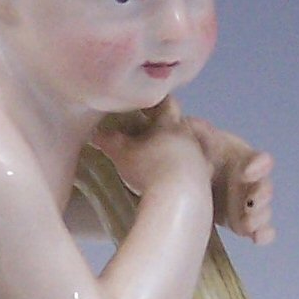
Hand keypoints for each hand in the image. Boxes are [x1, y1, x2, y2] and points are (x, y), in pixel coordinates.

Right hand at [89, 99, 209, 200]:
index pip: (166, 102)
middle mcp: (188, 134)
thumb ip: (109, 141)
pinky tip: (170, 177)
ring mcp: (198, 154)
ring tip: (155, 158)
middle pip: (176, 124)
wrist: (179, 196)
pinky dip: (181, 167)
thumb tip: (95, 132)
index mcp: (169, 123)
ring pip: (185, 144)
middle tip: (144, 135)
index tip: (142, 106)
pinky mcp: (204, 174)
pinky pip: (192, 166)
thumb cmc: (149, 168)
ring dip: (172, 148)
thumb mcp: (121, 153)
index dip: (155, 102)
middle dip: (162, 128)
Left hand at [181, 117, 275, 243]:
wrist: (175, 181)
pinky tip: (259, 238)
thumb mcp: (177, 137)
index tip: (248, 172)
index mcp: (238, 158)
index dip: (258, 165)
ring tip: (250, 225)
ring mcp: (245, 201)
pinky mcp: (240, 221)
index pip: (258, 160)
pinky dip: (262, 233)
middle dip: (262, 195)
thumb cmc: (180, 155)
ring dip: (261, 216)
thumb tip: (161, 101)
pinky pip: (258, 229)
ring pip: (262, 209)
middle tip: (253, 203)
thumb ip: (175, 122)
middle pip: (264, 186)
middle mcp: (246, 179)